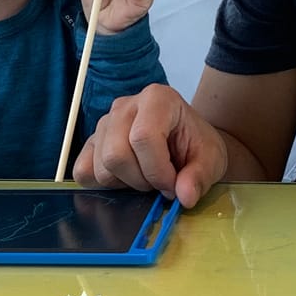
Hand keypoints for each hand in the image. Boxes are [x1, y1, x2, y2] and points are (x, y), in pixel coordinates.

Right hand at [74, 83, 228, 205]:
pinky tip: (126, 178)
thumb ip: (200, 177)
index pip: (143, 137)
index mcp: (157, 99)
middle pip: (115, 154)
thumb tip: (184, 197)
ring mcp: (105, 123)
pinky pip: (83, 170)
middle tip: (159, 183)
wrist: (187, 142)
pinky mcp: (92, 142)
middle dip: (140, 180)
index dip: (157, 171)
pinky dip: (103, 183)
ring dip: (125, 183)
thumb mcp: (211, 160)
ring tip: (145, 177)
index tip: (172, 185)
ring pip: (101, 166)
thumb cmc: (197, 146)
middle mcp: (125, 105)